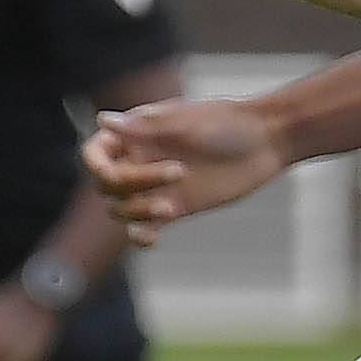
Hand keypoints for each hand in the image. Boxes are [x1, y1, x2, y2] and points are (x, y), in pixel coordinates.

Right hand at [85, 97, 285, 243]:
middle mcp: (140, 159)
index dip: (96, 166)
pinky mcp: (174, 207)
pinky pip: (145, 227)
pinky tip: (151, 238)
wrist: (265, 140)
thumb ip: (146, 127)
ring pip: (122, 209)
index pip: (95, 154)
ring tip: (169, 208)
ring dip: (137, 212)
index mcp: (136, 133)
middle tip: (178, 171)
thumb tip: (102, 121)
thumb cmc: (227, 122)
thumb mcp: (186, 122)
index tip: (112, 172)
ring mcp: (156, 186)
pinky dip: (141, 236)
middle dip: (132, 184)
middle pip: (107, 185)